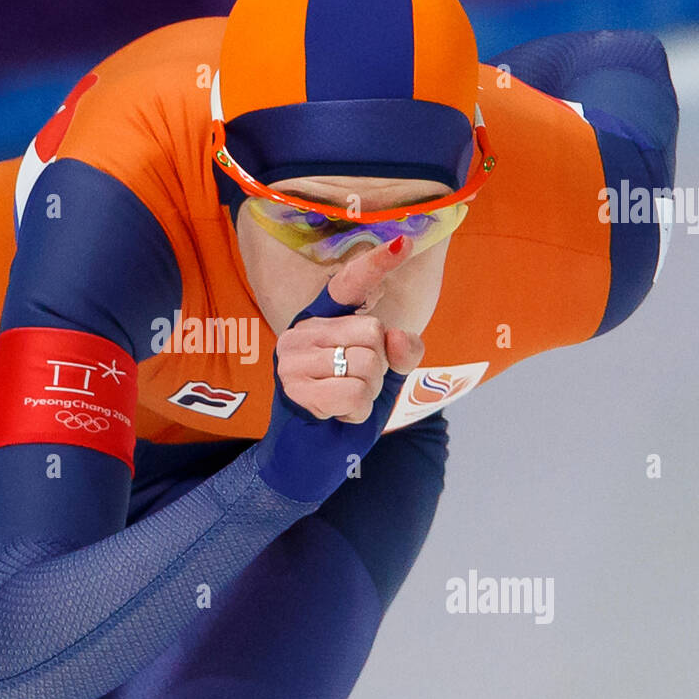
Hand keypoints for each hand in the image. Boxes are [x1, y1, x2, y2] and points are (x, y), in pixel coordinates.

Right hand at [275, 236, 424, 422]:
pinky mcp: (294, 388)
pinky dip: (356, 411)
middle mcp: (301, 331)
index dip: (376, 264)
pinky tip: (336, 415)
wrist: (308, 456)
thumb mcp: (384, 378)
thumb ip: (400, 352)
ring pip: (366, 365)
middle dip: (378, 369)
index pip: (349, 285)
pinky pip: (354, 392)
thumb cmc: (344, 409)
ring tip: (343, 403)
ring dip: (367, 395)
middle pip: (373, 333)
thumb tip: (398, 337)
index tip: (405, 242)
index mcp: (320, 320)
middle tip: (354, 387)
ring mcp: (292, 358)